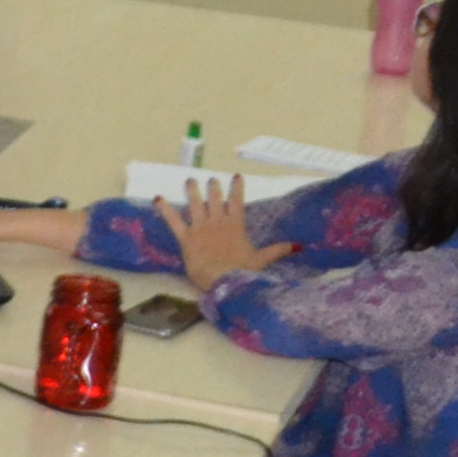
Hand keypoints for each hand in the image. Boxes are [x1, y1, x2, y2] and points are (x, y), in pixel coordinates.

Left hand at [161, 180, 279, 284]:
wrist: (223, 280)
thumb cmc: (242, 271)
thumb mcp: (262, 260)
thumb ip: (278, 250)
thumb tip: (300, 246)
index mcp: (235, 225)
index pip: (237, 201)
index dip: (237, 188)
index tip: (236, 176)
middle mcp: (218, 221)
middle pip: (215, 199)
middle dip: (213, 187)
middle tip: (211, 180)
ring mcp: (201, 227)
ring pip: (195, 204)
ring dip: (192, 191)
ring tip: (189, 180)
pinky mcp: (186, 237)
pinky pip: (173, 221)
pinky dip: (164, 210)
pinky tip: (157, 199)